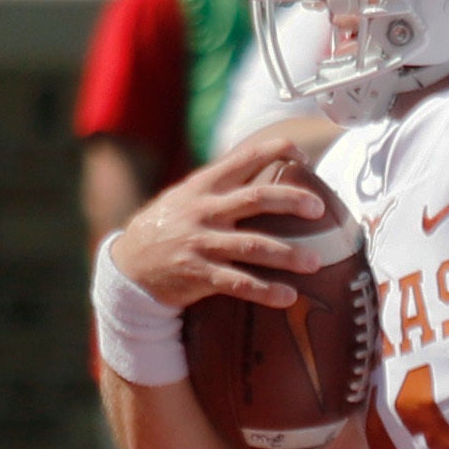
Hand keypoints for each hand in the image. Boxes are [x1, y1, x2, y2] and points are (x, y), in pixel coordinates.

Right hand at [111, 144, 327, 312]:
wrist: (128, 266)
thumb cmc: (167, 227)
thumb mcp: (185, 196)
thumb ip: (219, 183)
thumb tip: (264, 164)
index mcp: (203, 185)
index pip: (243, 158)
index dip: (275, 151)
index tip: (303, 154)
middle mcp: (203, 210)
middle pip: (255, 198)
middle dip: (291, 201)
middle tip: (320, 208)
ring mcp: (201, 243)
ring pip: (252, 246)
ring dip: (287, 254)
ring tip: (315, 262)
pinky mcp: (198, 275)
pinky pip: (238, 284)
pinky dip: (265, 291)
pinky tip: (288, 297)